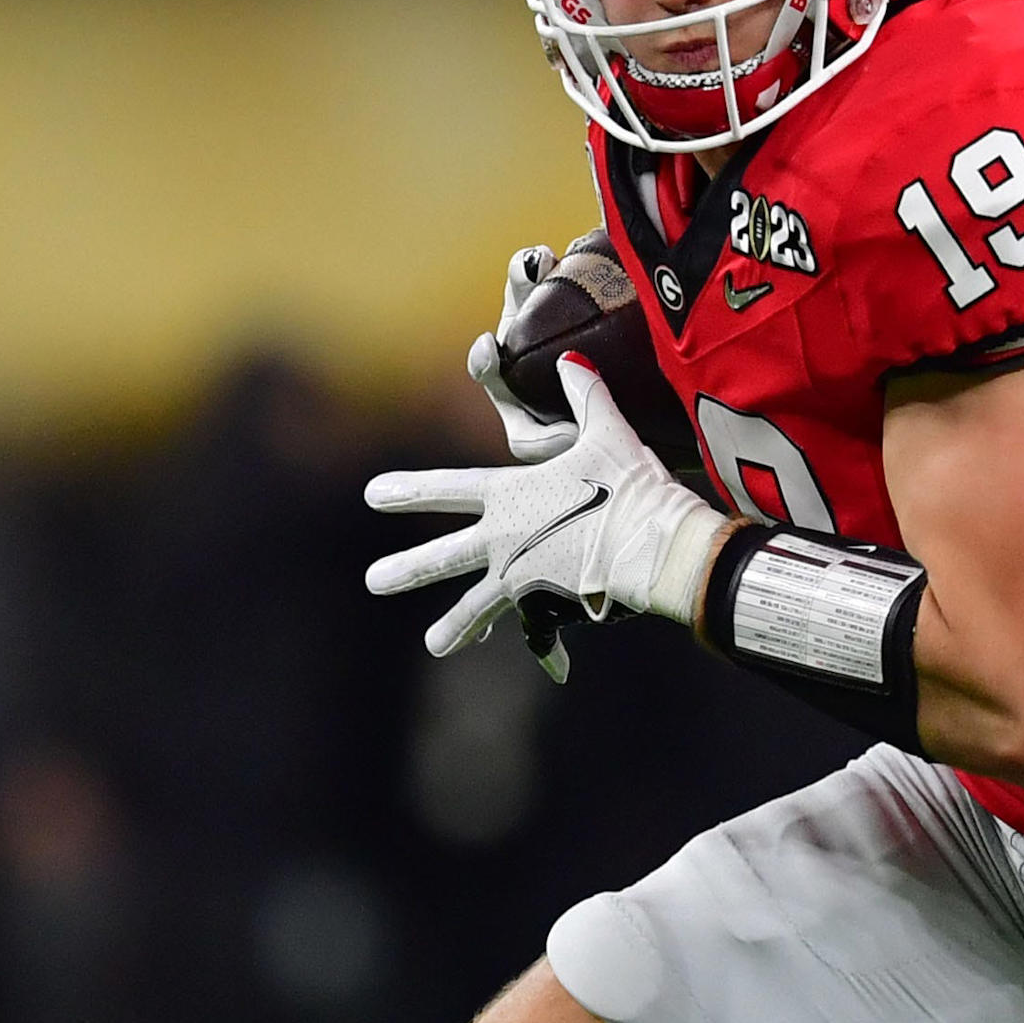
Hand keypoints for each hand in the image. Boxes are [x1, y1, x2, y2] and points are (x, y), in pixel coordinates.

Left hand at [365, 358, 734, 674]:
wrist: (651, 543)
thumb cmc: (630, 485)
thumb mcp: (609, 433)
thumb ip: (587, 396)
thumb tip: (572, 360)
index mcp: (509, 496)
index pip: (447, 490)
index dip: (409, 491)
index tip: (372, 495)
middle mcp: (504, 539)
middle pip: (445, 557)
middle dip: (407, 569)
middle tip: (374, 581)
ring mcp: (522, 576)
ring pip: (478, 604)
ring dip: (455, 626)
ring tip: (434, 644)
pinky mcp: (550, 606)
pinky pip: (537, 627)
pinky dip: (545, 644)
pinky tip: (544, 663)